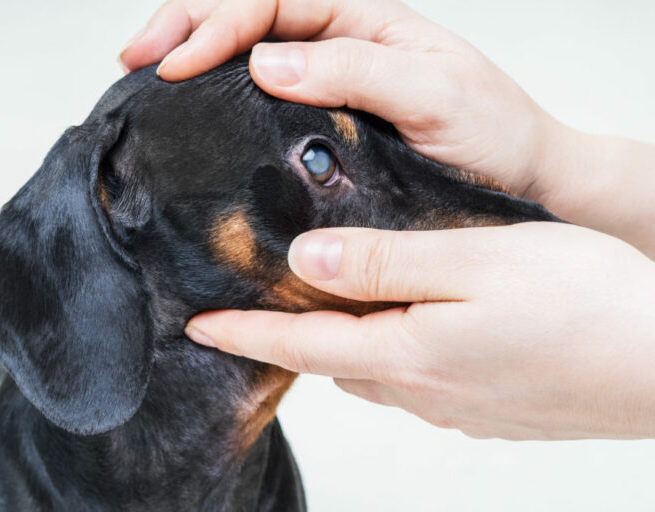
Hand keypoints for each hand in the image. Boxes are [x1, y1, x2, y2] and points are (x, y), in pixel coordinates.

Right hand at [120, 0, 654, 257]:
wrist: (521, 182)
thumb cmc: (493, 134)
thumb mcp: (435, 93)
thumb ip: (356, 70)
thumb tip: (266, 62)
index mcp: (364, 20)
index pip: (272, 0)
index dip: (217, 25)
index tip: (176, 63)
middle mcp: (339, 44)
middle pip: (246, 12)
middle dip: (185, 25)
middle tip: (134, 56)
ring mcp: (327, 83)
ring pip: (246, 51)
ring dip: (192, 53)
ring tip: (145, 72)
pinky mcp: (322, 125)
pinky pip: (260, 99)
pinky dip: (218, 98)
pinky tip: (192, 110)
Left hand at [185, 223, 654, 439]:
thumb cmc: (582, 303)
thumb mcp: (474, 261)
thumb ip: (384, 263)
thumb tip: (305, 264)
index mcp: (407, 352)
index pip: (300, 345)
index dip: (243, 334)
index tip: (197, 327)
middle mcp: (422, 390)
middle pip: (332, 362)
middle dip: (290, 338)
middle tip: (262, 306)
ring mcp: (456, 406)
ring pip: (374, 370)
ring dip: (343, 343)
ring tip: (332, 308)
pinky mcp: (487, 409)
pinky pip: (416, 380)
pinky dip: (392, 352)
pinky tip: (410, 327)